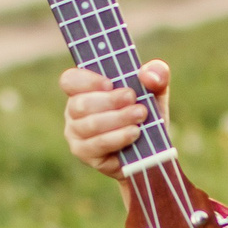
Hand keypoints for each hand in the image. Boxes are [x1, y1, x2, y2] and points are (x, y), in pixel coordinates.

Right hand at [61, 59, 170, 178]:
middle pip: (80, 104)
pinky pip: (97, 144)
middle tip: (133, 98)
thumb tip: (147, 74)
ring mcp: (76, 134)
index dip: (87, 81)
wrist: (152, 150)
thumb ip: (157, 74)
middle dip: (110, 100)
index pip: (70, 80)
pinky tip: (134, 133)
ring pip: (90, 124)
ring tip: (140, 115)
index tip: (110, 83)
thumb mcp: (155, 91)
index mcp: (83, 90)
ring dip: (118, 118)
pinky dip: (118, 137)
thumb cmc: (145, 114)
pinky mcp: (85, 154)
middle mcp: (74, 111)